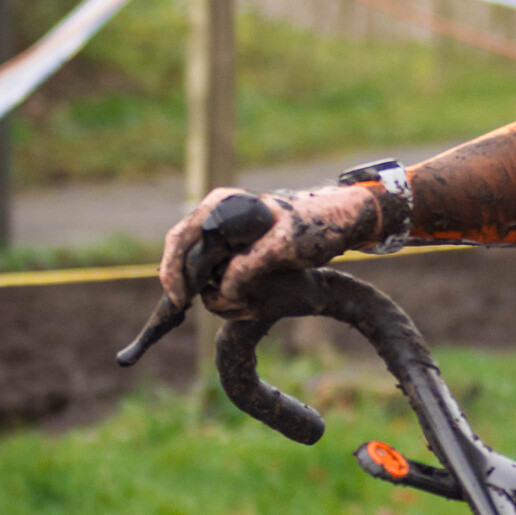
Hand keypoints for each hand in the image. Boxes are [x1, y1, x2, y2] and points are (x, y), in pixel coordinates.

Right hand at [158, 180, 376, 314]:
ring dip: (202, 286)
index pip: (183, 238)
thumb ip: (251, 266)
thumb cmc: (316, 227)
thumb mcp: (286, 247)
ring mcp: (225, 229)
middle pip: (182, 251)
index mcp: (224, 205)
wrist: (339, 220)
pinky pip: (212, 267)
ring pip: (196, 263)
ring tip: (223, 306)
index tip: (182, 301)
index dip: (176, 272)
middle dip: (186, 282)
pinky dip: (215, 285)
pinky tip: (230, 301)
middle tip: (188, 308)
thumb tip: (225, 290)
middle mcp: (218, 214)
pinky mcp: (235, 245)